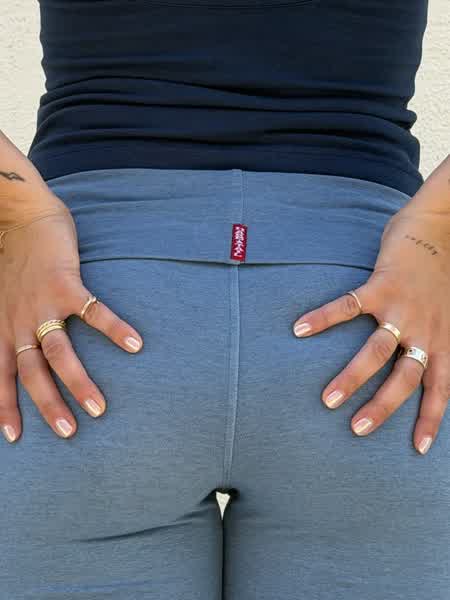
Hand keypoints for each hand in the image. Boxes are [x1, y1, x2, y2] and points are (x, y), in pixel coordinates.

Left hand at [0, 196, 143, 442]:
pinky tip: (136, 344)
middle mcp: (18, 321)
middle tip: (68, 432)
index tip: (13, 439)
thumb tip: (22, 349)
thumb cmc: (12, 259)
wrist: (17, 216)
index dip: (4, 407)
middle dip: (48, 405)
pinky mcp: (66, 283)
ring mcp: (42, 303)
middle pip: (32, 372)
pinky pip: (93, 312)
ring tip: (99, 407)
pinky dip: (115, 329)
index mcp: (2, 326)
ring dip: (79, 381)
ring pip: (59, 352)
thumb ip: (8, 323)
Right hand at [291, 207, 449, 454]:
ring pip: (375, 351)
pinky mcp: (381, 285)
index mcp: (444, 338)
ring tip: (327, 399)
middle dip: (382, 407)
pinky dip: (324, 318)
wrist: (443, 225)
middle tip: (357, 430)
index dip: (431, 419)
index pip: (441, 388)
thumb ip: (437, 335)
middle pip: (404, 378)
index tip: (418, 450)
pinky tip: (300, 328)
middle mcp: (425, 329)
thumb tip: (420, 356)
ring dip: (352, 377)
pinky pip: (349, 306)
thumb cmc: (443, 270)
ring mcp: (403, 308)